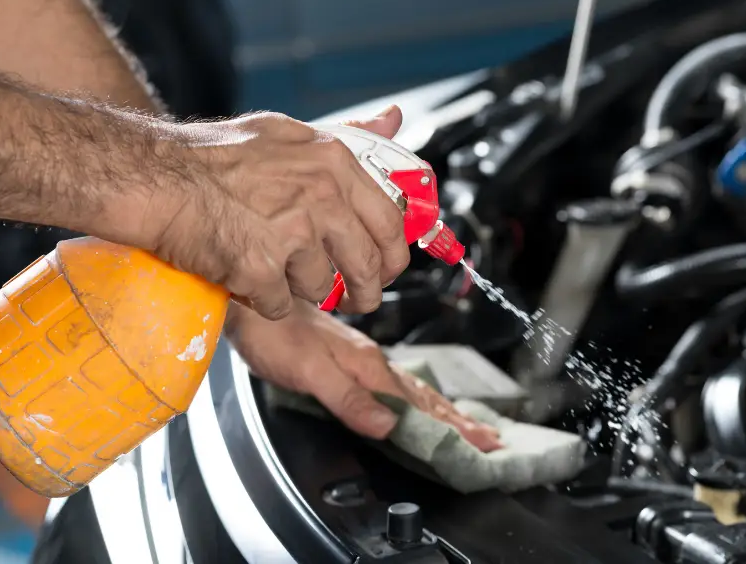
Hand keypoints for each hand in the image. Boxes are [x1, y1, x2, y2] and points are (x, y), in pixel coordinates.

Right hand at [136, 106, 410, 319]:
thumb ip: (344, 136)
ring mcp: (293, 234)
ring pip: (321, 289)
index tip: (386, 268)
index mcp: (333, 162)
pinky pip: (280, 305)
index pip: (390, 221)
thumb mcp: (286, 133)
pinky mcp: (262, 269)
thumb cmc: (209, 156)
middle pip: (368, 265)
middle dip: (365, 292)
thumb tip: (393, 120)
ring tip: (269, 268)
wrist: (153, 178)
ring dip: (299, 289)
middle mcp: (321, 196)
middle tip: (355, 299)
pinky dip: (263, 300)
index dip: (392, 255)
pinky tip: (244, 277)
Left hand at [225, 300, 502, 451]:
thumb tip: (388, 425)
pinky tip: (419, 402)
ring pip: (414, 389)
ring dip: (444, 410)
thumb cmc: (274, 334)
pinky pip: (395, 383)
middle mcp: (371, 361)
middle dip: (461, 421)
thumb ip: (349, 398)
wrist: (252, 301)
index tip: (484, 443)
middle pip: (425, 397)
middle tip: (492, 440)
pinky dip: (418, 398)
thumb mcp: (310, 371)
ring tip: (470, 424)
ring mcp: (362, 358)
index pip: (420, 406)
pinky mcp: (350, 358)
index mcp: (368, 367)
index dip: (453, 427)